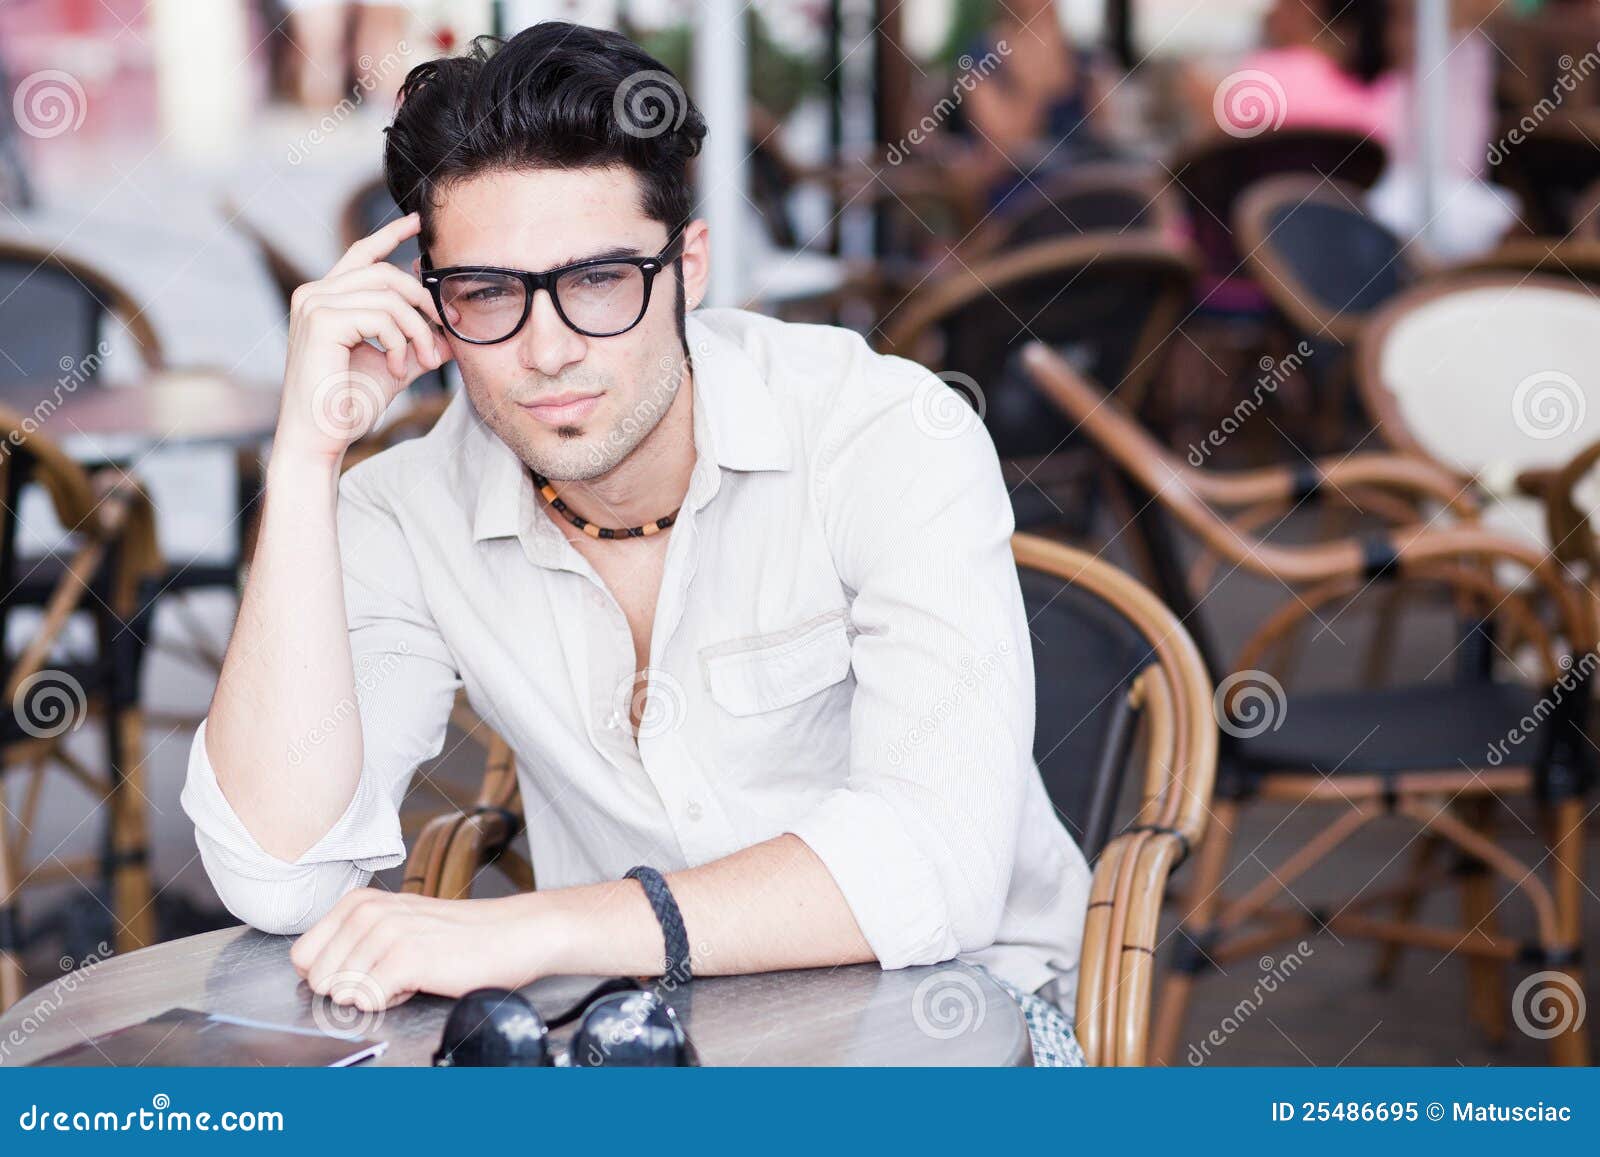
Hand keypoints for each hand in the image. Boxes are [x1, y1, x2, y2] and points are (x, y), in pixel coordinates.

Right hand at [276, 213, 452, 466]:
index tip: (418, 223)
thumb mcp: (395, 366)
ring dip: (417, 331)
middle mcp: (314, 294)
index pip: (362, 255)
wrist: (321, 439)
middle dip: (423, 304)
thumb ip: (418, 342)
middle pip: (386, 273)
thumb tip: (452, 329)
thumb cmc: (349, 406)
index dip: (391, 235)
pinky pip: (381, 315)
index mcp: (326, 299)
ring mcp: (314, 304)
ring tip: (421, 362)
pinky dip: (399, 341)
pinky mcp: (321, 320)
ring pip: (389, 295)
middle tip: (441, 339)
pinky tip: (396, 367)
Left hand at [289, 889, 551, 1010]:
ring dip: (379, 994)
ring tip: (413, 973)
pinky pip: (367, 1000)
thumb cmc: (457, 938)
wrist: (514, 934)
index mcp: (358, 902)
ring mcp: (385, 931)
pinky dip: (393, 1002)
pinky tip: (421, 980)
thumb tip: (311, 975)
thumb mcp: (394, 927)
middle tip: (396, 970)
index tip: (370, 967)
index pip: (302, 956)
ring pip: (341, 992)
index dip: (335, 975)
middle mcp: (367, 910)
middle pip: (317, 979)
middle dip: (355, 987)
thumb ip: (351, 944)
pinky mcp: (406, 956)